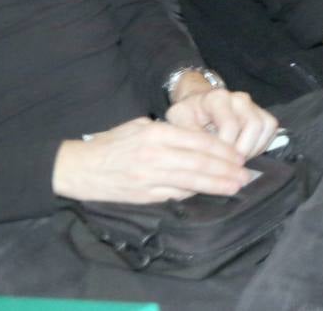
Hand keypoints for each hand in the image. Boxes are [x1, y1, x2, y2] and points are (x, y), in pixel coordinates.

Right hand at [52, 117, 250, 203]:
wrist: (78, 168)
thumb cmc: (110, 143)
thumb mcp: (139, 126)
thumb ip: (168, 131)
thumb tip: (197, 138)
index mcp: (155, 134)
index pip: (198, 142)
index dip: (221, 150)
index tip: (238, 154)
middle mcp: (155, 155)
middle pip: (199, 163)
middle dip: (226, 169)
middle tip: (245, 174)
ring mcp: (149, 178)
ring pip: (191, 181)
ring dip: (216, 185)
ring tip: (235, 186)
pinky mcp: (144, 195)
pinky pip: (175, 195)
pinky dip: (194, 194)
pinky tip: (209, 193)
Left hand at [166, 89, 278, 159]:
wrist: (198, 102)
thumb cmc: (188, 114)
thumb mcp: (178, 121)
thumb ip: (188, 134)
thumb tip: (199, 155)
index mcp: (217, 98)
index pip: (230, 125)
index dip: (226, 148)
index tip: (216, 162)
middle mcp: (238, 98)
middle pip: (253, 125)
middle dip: (242, 150)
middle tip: (228, 165)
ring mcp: (252, 104)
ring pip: (265, 126)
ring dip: (253, 148)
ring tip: (236, 161)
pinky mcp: (261, 111)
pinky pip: (270, 128)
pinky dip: (261, 144)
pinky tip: (245, 153)